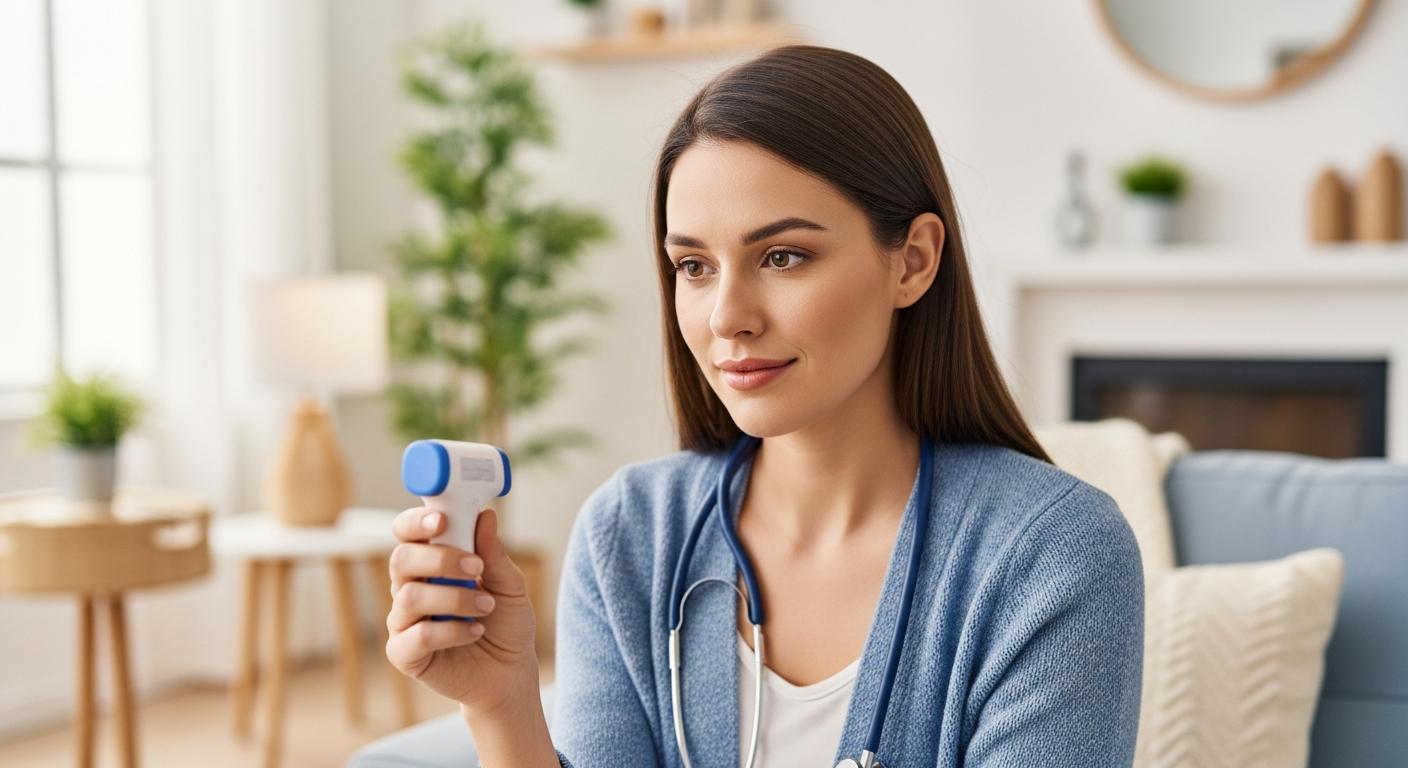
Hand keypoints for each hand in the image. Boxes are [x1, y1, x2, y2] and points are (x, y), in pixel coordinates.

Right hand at [385, 506, 538, 715]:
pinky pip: (416, 636)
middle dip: (440, 558)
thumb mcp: (510, 585)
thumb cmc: (505, 623)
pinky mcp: (404, 653)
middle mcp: (410, 587)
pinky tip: (475, 632)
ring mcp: (404, 621)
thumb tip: (485, 516)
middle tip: (475, 566)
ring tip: (486, 607)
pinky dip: (451, 632)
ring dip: (455, 598)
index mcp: (430, 563)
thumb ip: (494, 554)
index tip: (441, 520)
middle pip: (401, 559)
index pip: (407, 533)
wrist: (510, 673)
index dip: (416, 522)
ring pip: (410, 596)